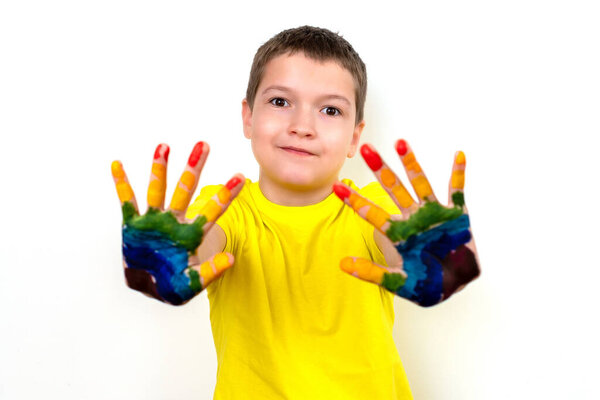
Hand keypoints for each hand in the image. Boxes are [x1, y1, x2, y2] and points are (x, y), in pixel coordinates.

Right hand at [111, 142, 243, 304]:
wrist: (148, 288)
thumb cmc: (173, 286)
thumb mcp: (192, 283)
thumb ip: (210, 272)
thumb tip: (230, 258)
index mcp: (192, 233)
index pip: (213, 210)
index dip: (226, 193)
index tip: (240, 176)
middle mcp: (174, 221)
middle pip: (186, 190)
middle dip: (194, 168)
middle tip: (204, 144)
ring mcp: (154, 220)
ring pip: (158, 189)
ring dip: (160, 169)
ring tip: (164, 147)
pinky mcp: (133, 224)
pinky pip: (127, 201)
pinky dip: (122, 184)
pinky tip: (118, 164)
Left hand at [333, 140, 479, 306]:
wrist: (455, 286)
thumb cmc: (425, 284)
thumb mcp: (397, 281)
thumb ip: (371, 273)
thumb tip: (342, 263)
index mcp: (397, 232)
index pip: (371, 212)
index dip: (355, 200)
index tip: (336, 186)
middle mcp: (413, 217)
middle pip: (393, 188)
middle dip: (380, 169)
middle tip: (365, 149)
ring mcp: (434, 214)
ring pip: (420, 183)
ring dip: (411, 164)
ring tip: (400, 142)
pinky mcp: (457, 215)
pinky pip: (456, 191)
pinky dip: (458, 174)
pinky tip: (458, 155)